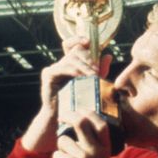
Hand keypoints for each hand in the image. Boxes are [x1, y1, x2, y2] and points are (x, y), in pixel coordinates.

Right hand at [21, 38, 112, 152]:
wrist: (64, 118)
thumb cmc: (79, 103)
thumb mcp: (93, 84)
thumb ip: (100, 70)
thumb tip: (108, 56)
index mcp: (73, 64)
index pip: (74, 44)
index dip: (80, 39)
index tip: (88, 41)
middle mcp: (63, 63)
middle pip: (76, 51)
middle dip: (88, 59)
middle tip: (97, 71)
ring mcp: (54, 68)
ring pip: (70, 58)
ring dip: (83, 66)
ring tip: (93, 76)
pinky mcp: (48, 75)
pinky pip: (61, 67)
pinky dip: (73, 70)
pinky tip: (81, 77)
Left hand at [53, 109, 111, 157]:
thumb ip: (94, 145)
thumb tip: (80, 125)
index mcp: (105, 149)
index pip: (100, 123)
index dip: (89, 113)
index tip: (80, 110)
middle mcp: (95, 151)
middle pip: (80, 122)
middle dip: (68, 116)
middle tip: (61, 116)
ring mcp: (82, 157)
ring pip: (63, 140)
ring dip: (61, 149)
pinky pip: (57, 154)